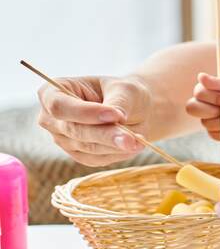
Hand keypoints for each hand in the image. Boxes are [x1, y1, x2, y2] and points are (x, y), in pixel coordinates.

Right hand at [37, 76, 151, 166]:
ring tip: (139, 141)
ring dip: (115, 146)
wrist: (132, 109)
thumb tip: (117, 120)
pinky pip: (97, 159)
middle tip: (132, 138)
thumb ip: (118, 103)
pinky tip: (134, 145)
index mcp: (52, 92)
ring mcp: (63, 140)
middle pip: (73, 130)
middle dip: (105, 134)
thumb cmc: (123, 92)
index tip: (115, 114)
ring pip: (87, 148)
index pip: (59, 106)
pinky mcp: (79, 156)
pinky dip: (118, 153)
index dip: (85, 113)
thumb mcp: (123, 89)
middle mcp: (51, 119)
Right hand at [186, 74, 219, 139]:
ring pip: (207, 124)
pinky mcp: (218, 132)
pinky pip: (216, 136)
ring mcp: (210, 119)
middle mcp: (206, 104)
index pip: (198, 93)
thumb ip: (219, 83)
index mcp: (209, 89)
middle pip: (192, 109)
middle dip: (213, 111)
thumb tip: (200, 76)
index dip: (214, 98)